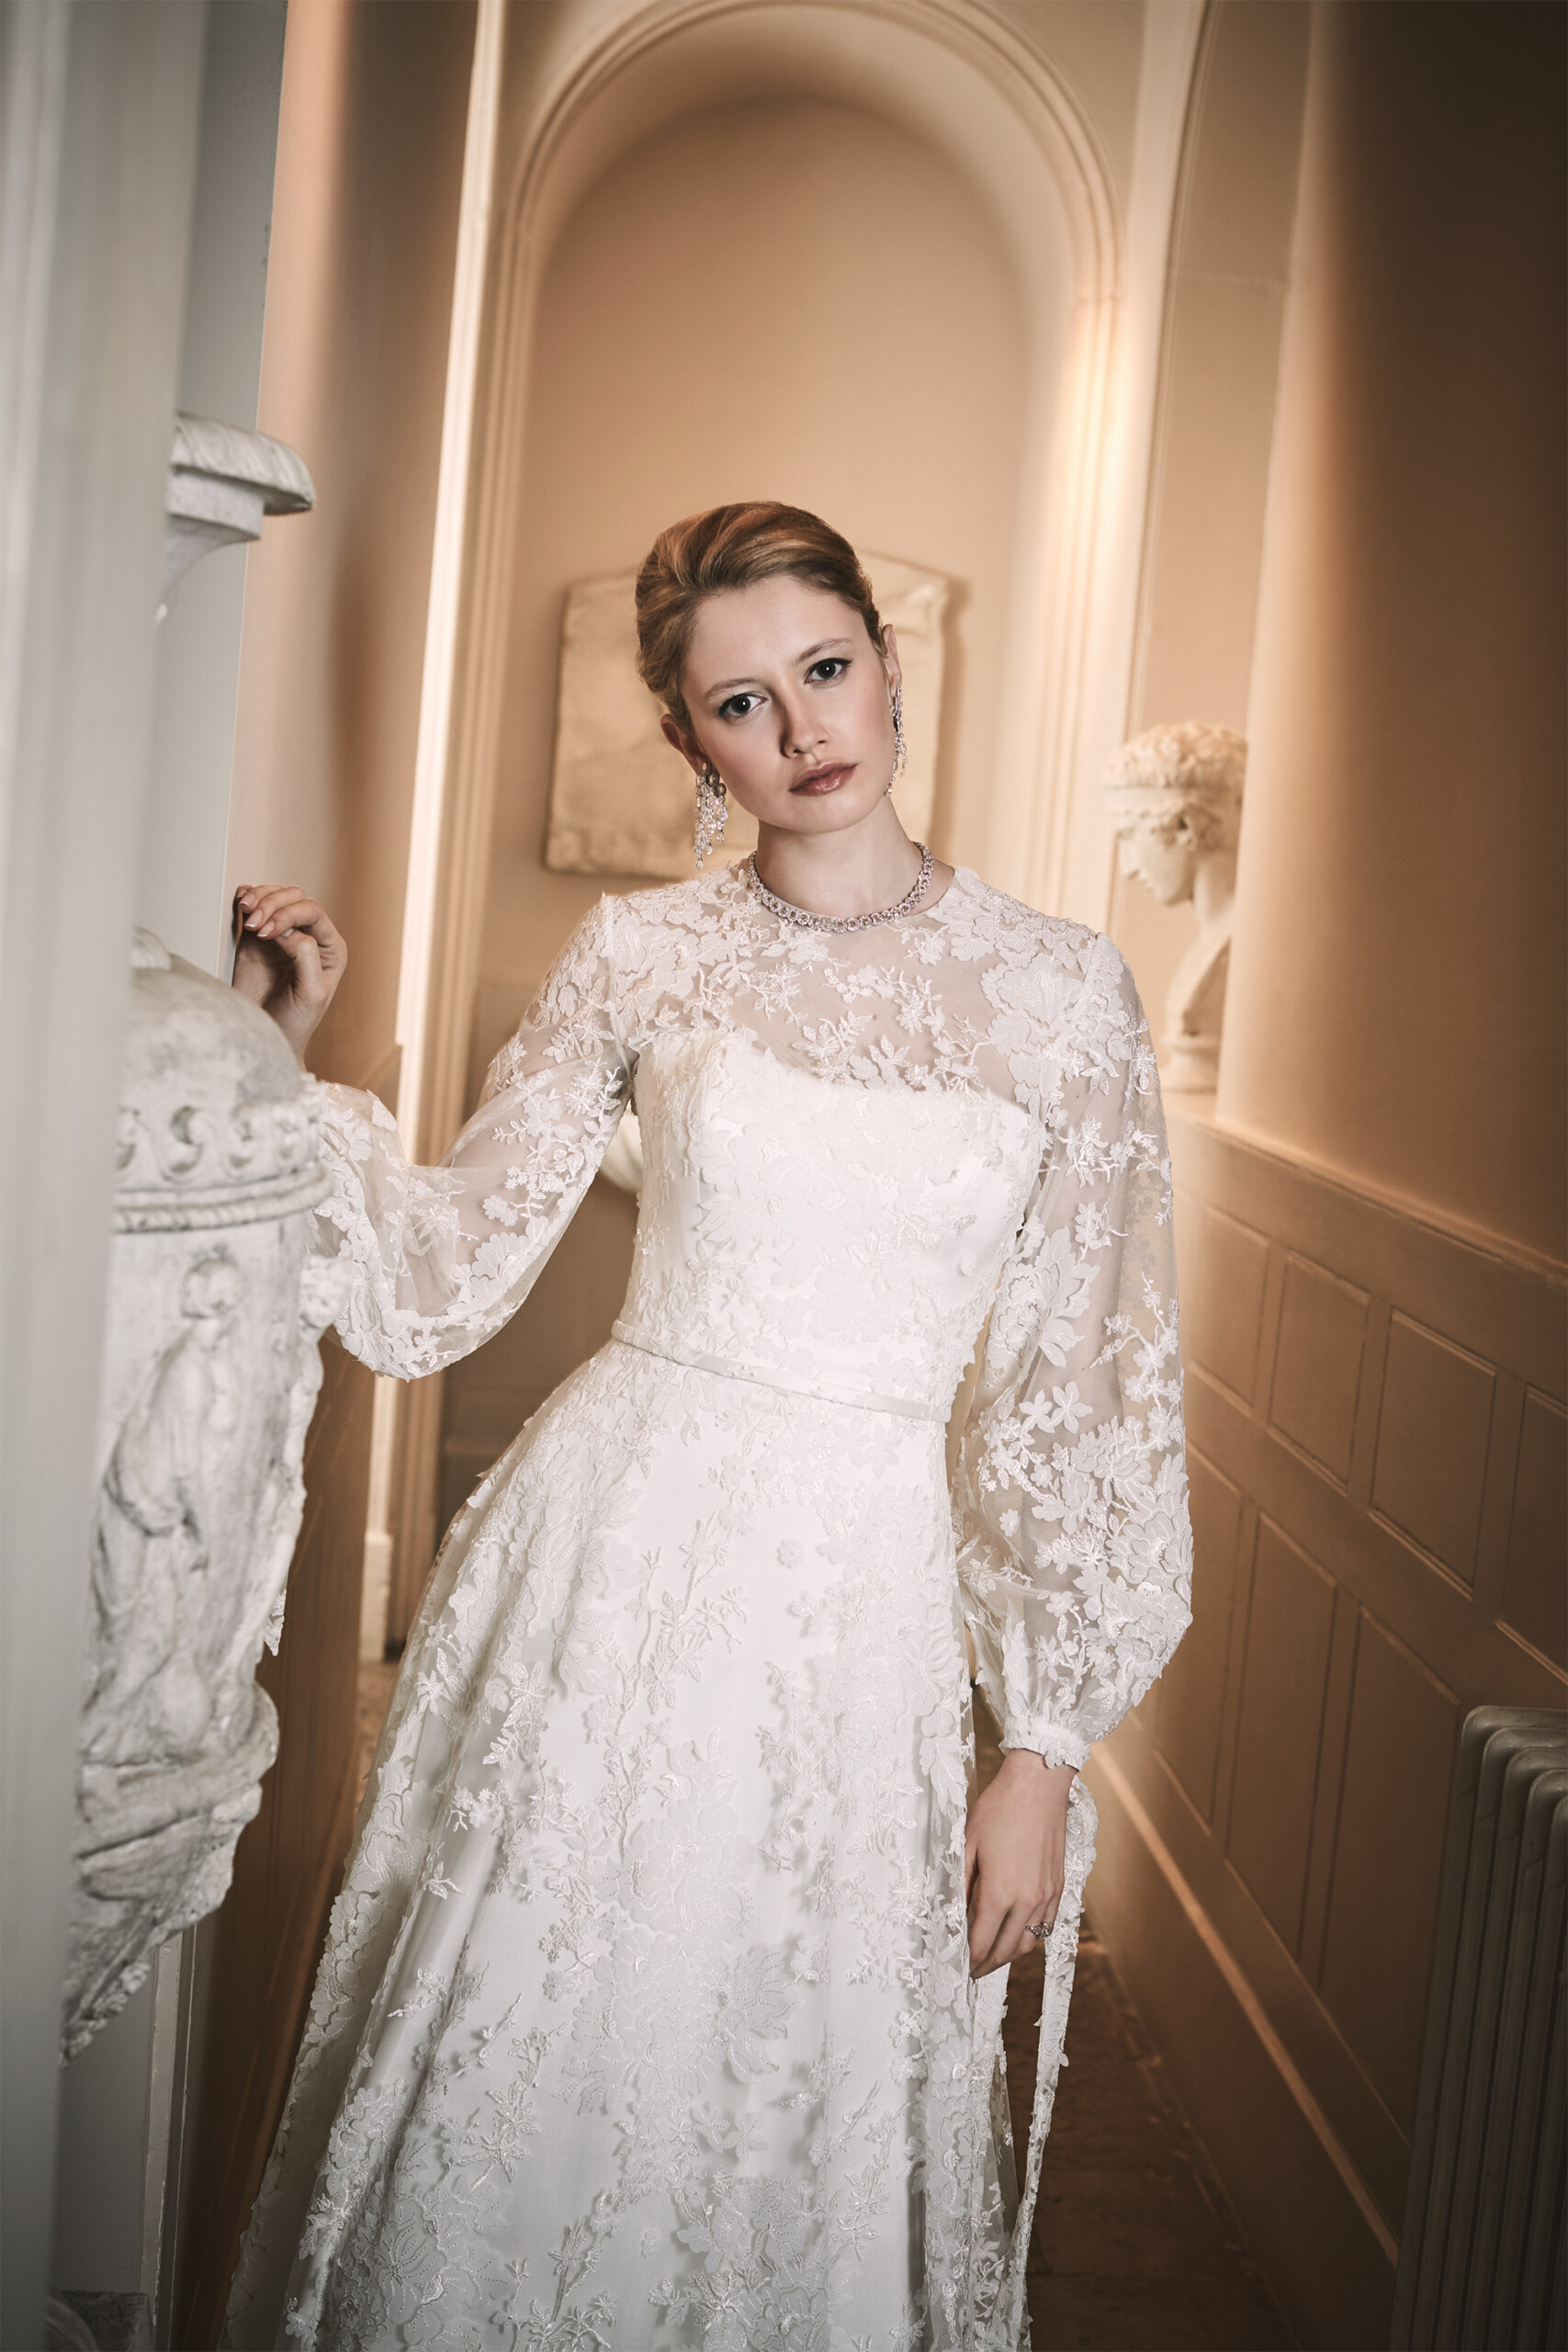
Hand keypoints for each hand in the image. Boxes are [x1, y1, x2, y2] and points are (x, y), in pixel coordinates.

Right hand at [231, 884, 346, 1061]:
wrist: (264, 1036)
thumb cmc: (295, 1022)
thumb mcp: (311, 992)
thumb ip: (305, 956)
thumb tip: (286, 929)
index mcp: (330, 948)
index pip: (312, 912)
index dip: (289, 914)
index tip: (267, 931)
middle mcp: (309, 937)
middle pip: (293, 899)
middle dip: (272, 906)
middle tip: (254, 926)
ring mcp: (282, 935)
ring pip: (275, 897)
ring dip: (259, 898)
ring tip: (245, 912)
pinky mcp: (256, 938)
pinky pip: (255, 907)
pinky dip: (247, 899)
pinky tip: (241, 905)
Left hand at [965, 1748, 1073, 1977]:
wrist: (1038, 1785)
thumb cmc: (999, 1809)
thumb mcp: (967, 1844)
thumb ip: (961, 1884)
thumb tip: (953, 1913)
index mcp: (1000, 1892)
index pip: (982, 1941)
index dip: (969, 1959)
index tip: (959, 1968)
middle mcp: (1027, 1900)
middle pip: (1007, 1949)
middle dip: (988, 1964)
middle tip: (973, 1969)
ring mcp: (1047, 1894)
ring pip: (1030, 1941)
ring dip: (1011, 1954)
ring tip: (994, 1956)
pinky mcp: (1059, 1886)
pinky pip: (1046, 1924)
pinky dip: (1031, 1936)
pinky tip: (1019, 1932)